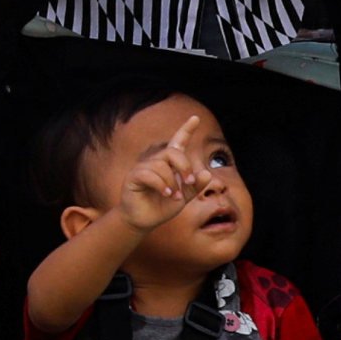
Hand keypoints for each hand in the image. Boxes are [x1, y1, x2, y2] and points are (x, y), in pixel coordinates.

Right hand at [99, 117, 213, 236]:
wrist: (144, 221)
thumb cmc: (162, 207)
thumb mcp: (184, 197)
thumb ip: (195, 186)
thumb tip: (207, 173)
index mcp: (169, 164)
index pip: (178, 142)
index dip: (186, 130)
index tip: (196, 118)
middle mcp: (155, 162)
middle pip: (171, 152)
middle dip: (184, 166)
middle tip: (189, 182)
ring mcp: (143, 168)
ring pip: (161, 166)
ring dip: (172, 182)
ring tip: (174, 196)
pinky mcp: (134, 177)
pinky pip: (149, 174)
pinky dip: (161, 184)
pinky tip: (166, 194)